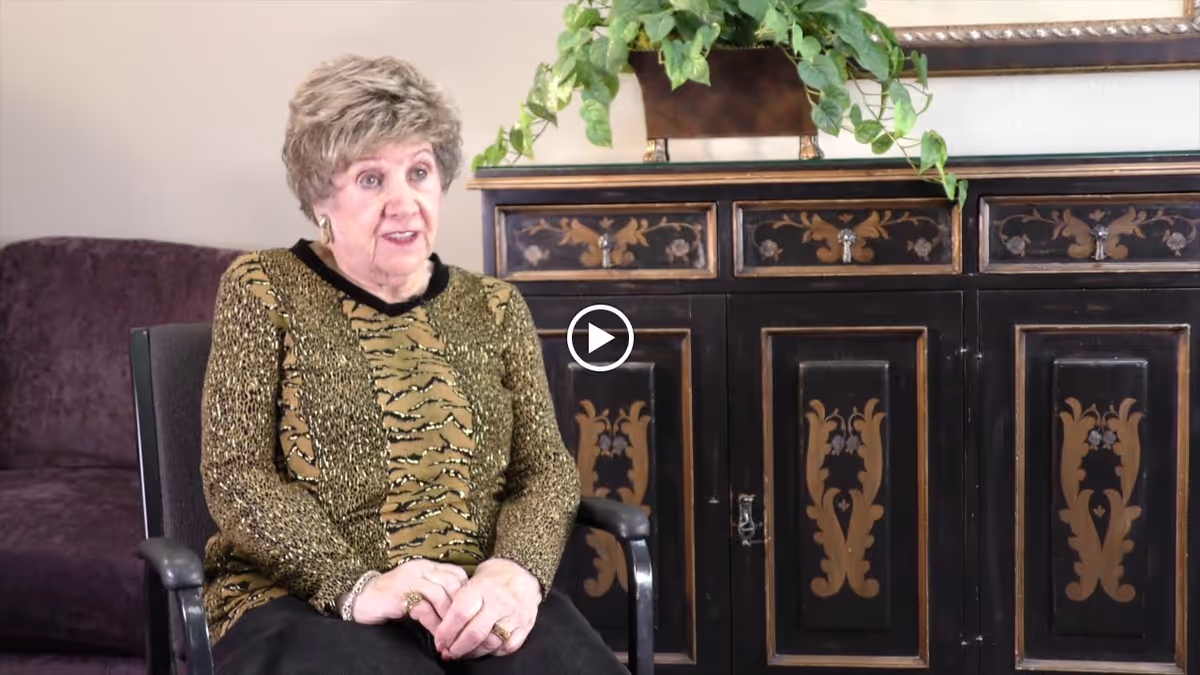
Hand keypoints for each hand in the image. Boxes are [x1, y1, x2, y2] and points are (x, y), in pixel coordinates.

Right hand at [347, 560, 468, 635]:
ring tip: (450, 633)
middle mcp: (420, 568)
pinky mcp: (399, 593)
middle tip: (463, 626)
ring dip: (448, 617)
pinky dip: (433, 622)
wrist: (361, 601)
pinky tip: (436, 633)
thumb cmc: (392, 599)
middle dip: (460, 606)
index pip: (457, 573)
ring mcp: (409, 578)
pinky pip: (423, 606)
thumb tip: (462, 608)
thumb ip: (436, 592)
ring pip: (440, 594)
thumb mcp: (417, 590)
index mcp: (427, 565)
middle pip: (452, 582)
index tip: (470, 611)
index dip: (466, 592)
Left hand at [433, 558, 540, 660]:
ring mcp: (514, 614)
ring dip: (473, 652)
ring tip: (463, 653)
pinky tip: (485, 649)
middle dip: (457, 648)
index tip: (438, 641)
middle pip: (474, 633)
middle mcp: (499, 601)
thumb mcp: (474, 577)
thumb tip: (439, 621)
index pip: (460, 614)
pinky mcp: (526, 624)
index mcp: (482, 587)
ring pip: (490, 643)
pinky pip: (508, 646)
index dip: (446, 632)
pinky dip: (494, 652)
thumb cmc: (494, 575)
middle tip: (447, 652)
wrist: (525, 569)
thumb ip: (460, 598)